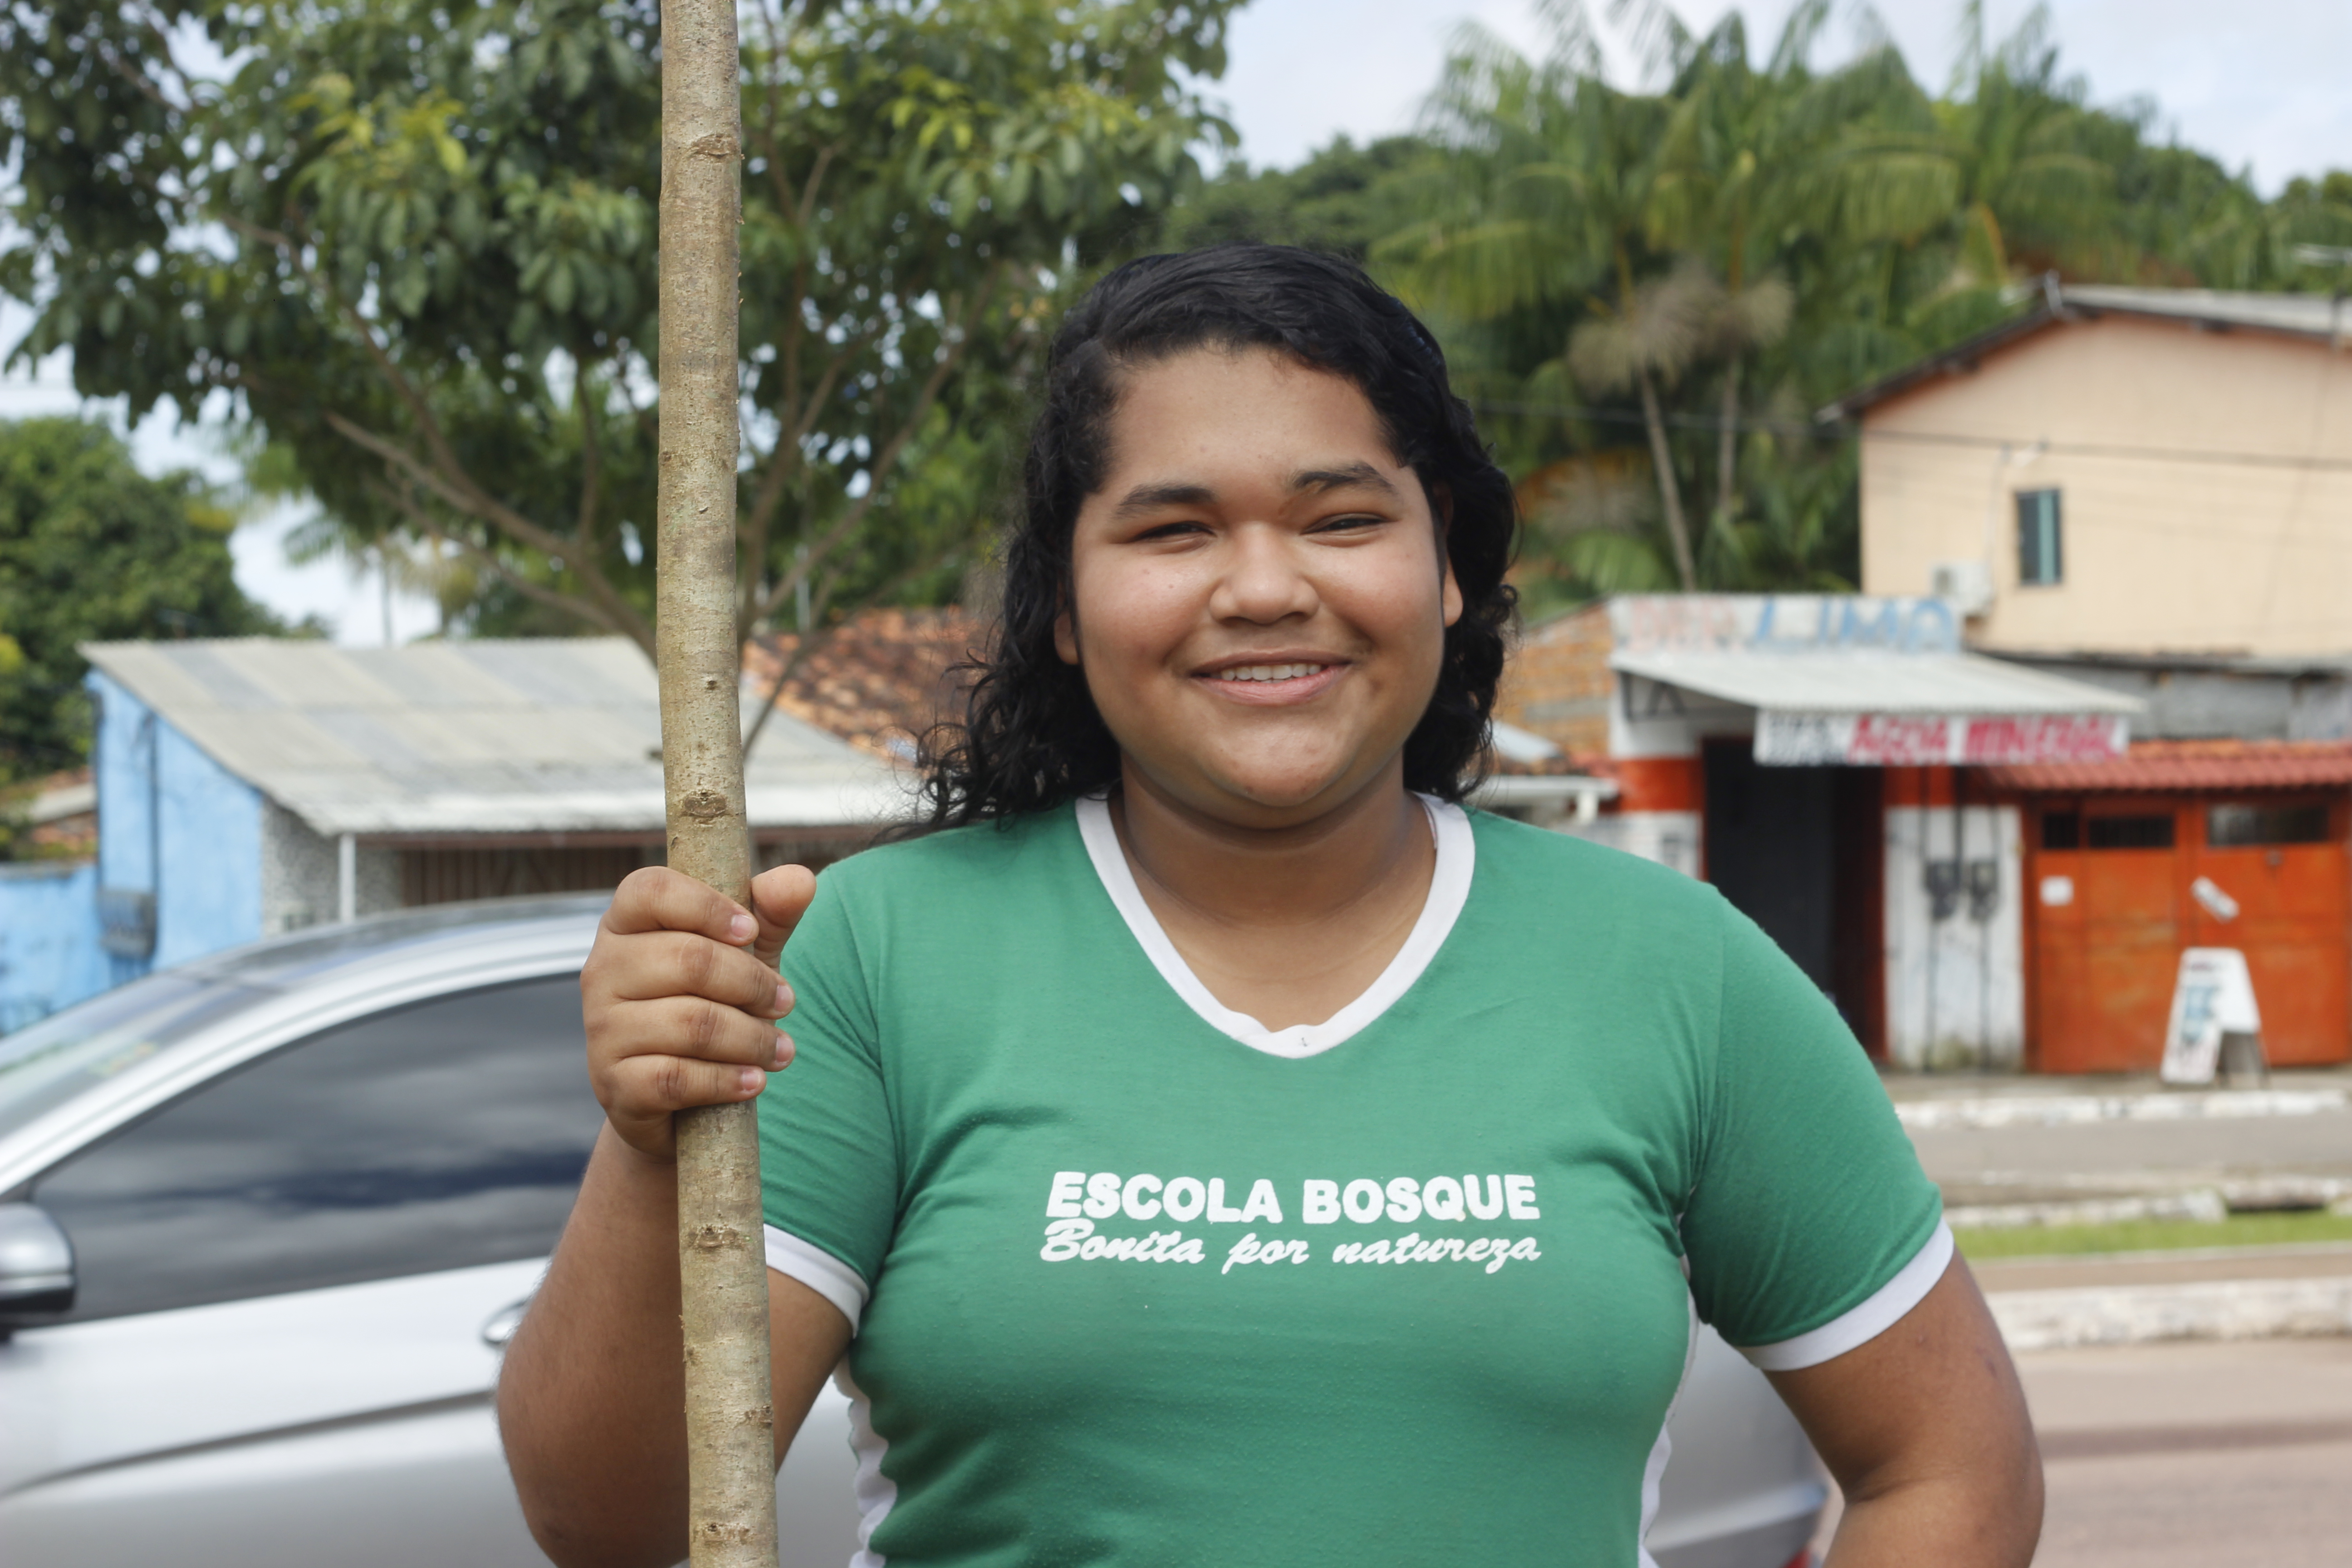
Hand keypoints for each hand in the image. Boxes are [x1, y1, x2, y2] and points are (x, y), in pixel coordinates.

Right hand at [581, 863, 819, 1160]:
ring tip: (782, 1049)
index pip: (651, 891)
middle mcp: (602, 971)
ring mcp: (602, 1030)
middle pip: (687, 959)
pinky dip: (726, 1080)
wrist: (675, 1099)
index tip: (752, 932)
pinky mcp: (613, 1084)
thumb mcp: (743, 956)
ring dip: (751, 1037)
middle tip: (786, 1001)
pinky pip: (676, 1077)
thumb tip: (801, 879)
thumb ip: (770, 915)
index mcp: (625, 924)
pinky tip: (755, 1080)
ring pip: (689, 1023)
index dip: (707, 906)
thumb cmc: (711, 1005)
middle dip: (752, 983)